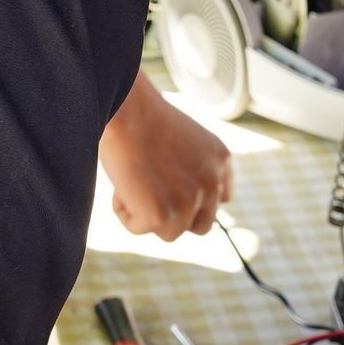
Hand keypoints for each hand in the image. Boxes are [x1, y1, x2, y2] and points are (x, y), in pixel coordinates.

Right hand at [99, 75, 231, 240]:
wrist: (127, 112)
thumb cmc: (142, 116)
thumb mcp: (182, 138)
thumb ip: (190, 167)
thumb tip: (174, 197)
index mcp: (220, 159)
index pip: (221, 198)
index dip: (196, 202)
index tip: (175, 195)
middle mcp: (212, 184)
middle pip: (201, 225)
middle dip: (176, 217)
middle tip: (149, 195)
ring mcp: (191, 202)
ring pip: (170, 232)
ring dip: (147, 215)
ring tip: (131, 182)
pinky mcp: (163, 217)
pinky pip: (139, 229)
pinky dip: (124, 212)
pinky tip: (121, 185)